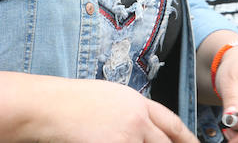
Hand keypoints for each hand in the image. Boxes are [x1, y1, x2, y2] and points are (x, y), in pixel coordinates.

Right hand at [35, 79, 198, 142]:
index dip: (187, 138)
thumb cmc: (70, 101)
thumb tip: (144, 130)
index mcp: (136, 102)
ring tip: (119, 140)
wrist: (50, 106)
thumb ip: (130, 113)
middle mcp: (137, 120)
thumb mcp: (107, 97)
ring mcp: (127, 139)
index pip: (172, 123)